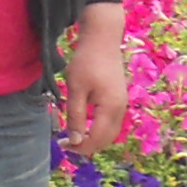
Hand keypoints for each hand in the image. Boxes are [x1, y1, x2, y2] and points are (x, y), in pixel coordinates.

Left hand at [61, 4, 129, 153]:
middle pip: (107, 139)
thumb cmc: (86, 61)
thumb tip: (75, 141)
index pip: (97, 138)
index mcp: (111, 107)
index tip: (63, 145)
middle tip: (67, 143)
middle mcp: (121, 109)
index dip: (81, 147)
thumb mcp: (76, 89)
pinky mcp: (119, 98)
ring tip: (73, 136)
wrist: (102, 39)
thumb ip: (76, 116)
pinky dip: (99, 129)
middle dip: (88, 146)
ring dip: (94, 138)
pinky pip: (111, 122)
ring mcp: (122, 103)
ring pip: (110, 132)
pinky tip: (84, 124)